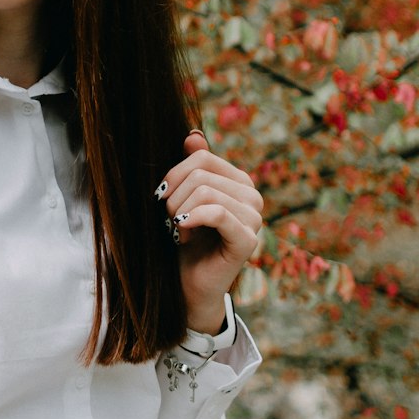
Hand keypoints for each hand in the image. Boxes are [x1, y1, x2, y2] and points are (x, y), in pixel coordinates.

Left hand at [156, 131, 263, 334]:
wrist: (186, 283)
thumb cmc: (183, 238)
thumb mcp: (183, 197)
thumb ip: (192, 166)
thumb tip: (194, 134)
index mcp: (239, 182)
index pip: (201, 158)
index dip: (174, 175)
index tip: (163, 199)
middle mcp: (252, 197)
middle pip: (201, 174)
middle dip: (174, 197)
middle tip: (169, 220)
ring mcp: (254, 219)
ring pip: (205, 192)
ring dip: (179, 212)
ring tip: (177, 230)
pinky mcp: (247, 241)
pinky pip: (217, 213)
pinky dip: (191, 220)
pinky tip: (183, 234)